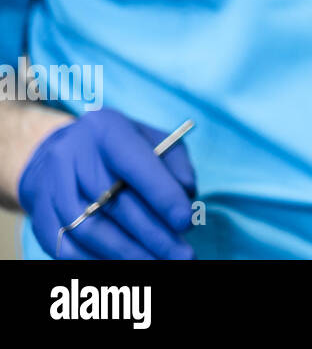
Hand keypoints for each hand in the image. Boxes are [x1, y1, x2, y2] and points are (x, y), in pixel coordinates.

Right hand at [18, 108, 196, 258]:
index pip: (135, 166)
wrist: (60, 153)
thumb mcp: (153, 141)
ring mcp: (51, 186)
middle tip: (182, 255)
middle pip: (114, 203)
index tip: (185, 222)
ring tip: (160, 263)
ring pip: (90, 230)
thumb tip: (186, 196)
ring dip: (129, 254)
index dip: (162, 196)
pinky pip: (67, 247)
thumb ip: (175, 164)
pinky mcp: (39, 214)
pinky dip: (99, 261)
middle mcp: (72, 155)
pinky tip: (127, 266)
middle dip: (153, 235)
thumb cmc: (120, 150)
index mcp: (106, 130)